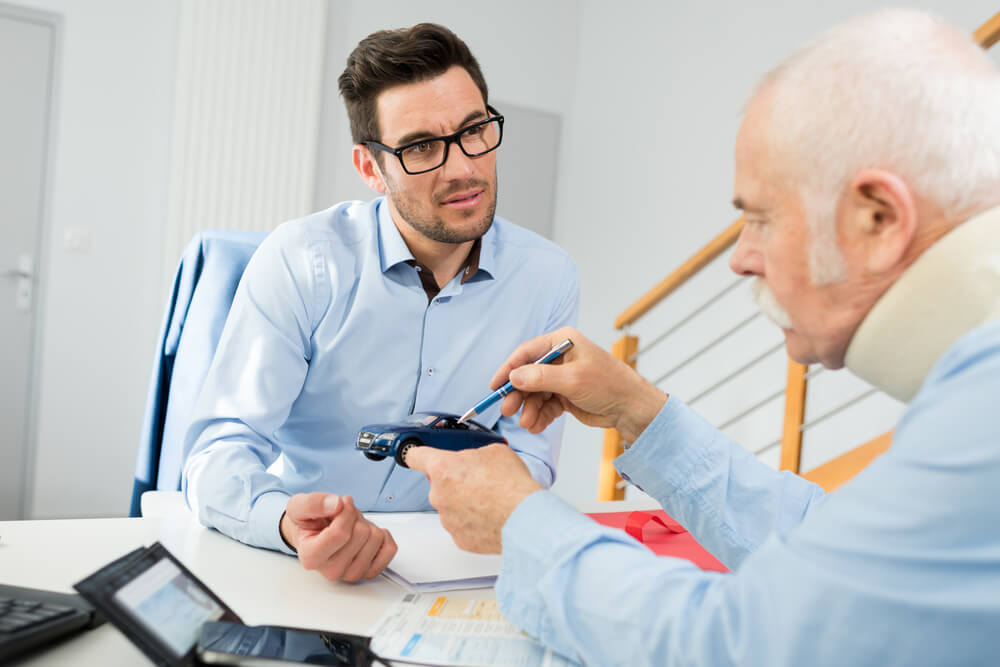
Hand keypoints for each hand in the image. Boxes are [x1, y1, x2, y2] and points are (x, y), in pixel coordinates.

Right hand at [280, 493, 396, 581]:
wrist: (314, 534)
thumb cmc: (307, 523)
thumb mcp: (299, 506)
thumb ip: (313, 503)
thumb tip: (336, 505)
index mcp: (312, 558)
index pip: (340, 533)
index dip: (345, 512)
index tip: (339, 505)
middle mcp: (332, 571)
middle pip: (361, 534)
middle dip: (354, 517)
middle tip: (342, 518)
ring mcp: (352, 573)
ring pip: (376, 539)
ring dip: (366, 525)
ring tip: (351, 527)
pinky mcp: (370, 571)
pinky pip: (390, 548)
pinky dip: (382, 534)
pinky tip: (366, 535)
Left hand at [405, 444, 541, 553]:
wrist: (524, 517)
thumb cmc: (511, 484)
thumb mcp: (494, 451)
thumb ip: (474, 456)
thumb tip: (474, 462)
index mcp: (443, 468)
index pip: (415, 457)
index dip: (417, 454)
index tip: (416, 456)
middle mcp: (438, 494)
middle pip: (438, 484)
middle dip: (455, 481)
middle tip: (479, 481)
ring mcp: (447, 519)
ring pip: (451, 506)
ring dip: (465, 502)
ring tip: (490, 501)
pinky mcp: (459, 538)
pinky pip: (462, 526)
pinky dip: (473, 522)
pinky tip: (491, 516)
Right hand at [491, 327, 667, 442]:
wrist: (631, 409)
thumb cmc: (610, 385)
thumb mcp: (573, 380)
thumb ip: (541, 378)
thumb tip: (514, 376)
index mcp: (563, 342)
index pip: (527, 352)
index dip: (509, 368)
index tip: (496, 385)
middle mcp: (560, 358)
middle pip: (528, 375)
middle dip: (518, 394)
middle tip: (508, 410)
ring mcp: (562, 377)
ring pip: (535, 393)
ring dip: (529, 409)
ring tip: (528, 424)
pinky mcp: (565, 395)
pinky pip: (544, 405)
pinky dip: (539, 416)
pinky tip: (537, 425)